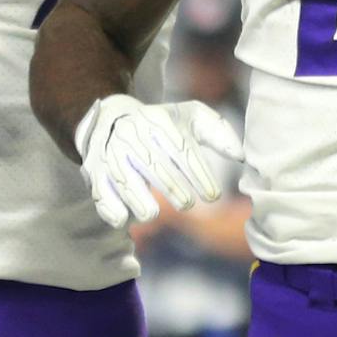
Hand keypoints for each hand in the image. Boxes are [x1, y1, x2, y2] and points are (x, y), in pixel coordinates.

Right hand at [74, 94, 237, 227]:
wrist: (110, 117)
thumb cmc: (161, 122)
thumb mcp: (190, 116)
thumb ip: (218, 132)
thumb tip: (240, 156)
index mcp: (160, 122)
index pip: (182, 151)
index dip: (199, 175)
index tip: (213, 195)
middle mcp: (134, 137)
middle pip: (155, 167)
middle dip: (173, 189)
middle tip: (188, 204)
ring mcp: (112, 155)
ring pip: (126, 181)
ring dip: (140, 200)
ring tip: (155, 213)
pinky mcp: (96, 172)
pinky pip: (101, 192)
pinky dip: (111, 207)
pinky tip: (124, 220)